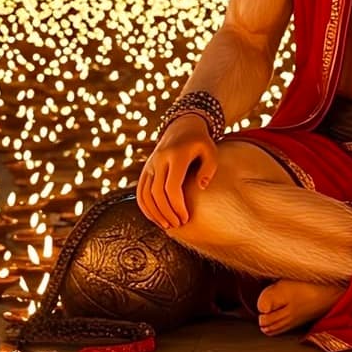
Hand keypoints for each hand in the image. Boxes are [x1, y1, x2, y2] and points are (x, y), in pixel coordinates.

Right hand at [136, 115, 217, 233]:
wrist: (182, 127)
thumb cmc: (200, 143)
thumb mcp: (211, 151)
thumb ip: (209, 169)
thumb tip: (202, 187)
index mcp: (176, 156)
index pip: (171, 187)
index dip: (177, 205)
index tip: (186, 217)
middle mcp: (159, 160)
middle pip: (157, 193)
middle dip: (166, 212)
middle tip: (178, 224)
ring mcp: (150, 165)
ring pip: (145, 194)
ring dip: (154, 213)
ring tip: (168, 225)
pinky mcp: (146, 169)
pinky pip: (140, 191)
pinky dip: (145, 207)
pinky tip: (155, 218)